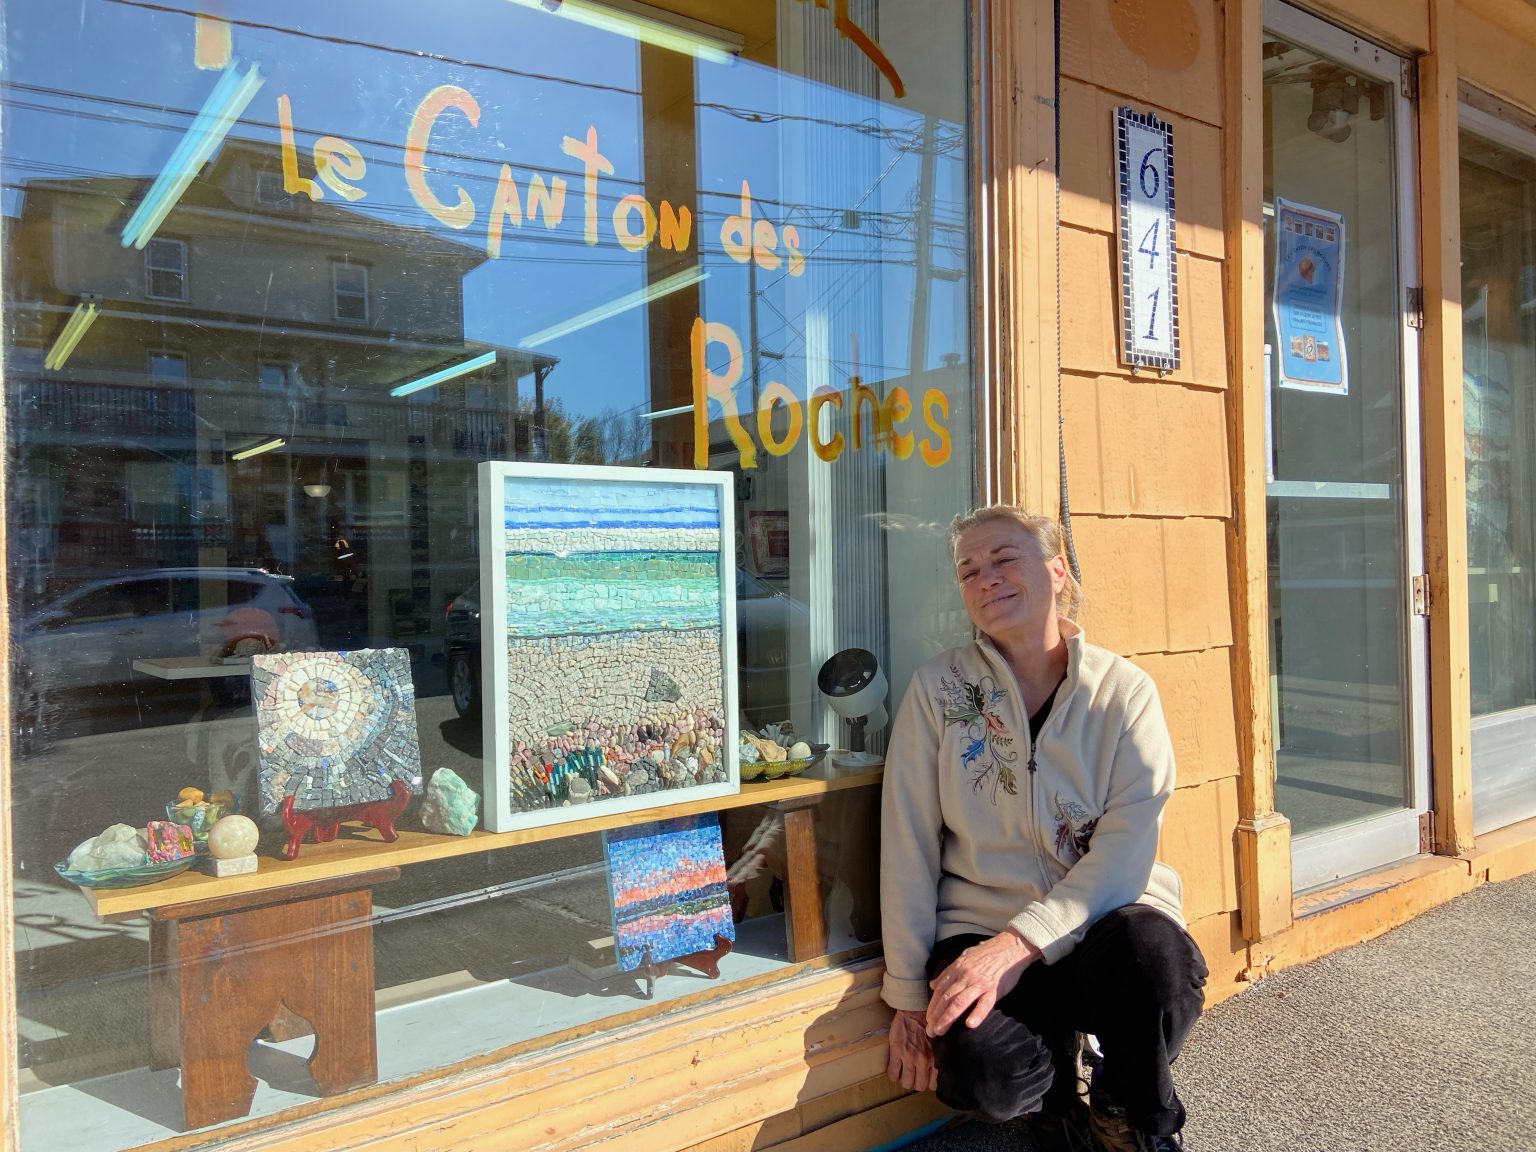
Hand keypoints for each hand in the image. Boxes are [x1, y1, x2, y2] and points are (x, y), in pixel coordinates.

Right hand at [885, 1009, 936, 1091]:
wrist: (915, 1009)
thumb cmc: (928, 1024)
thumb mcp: (939, 1043)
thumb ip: (939, 1058)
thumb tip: (939, 1070)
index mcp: (935, 1058)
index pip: (932, 1085)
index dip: (927, 1083)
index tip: (924, 1079)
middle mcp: (924, 1060)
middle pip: (919, 1086)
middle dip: (915, 1083)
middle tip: (913, 1077)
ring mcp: (909, 1056)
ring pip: (906, 1083)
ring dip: (903, 1080)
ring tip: (903, 1074)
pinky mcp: (897, 1051)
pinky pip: (893, 1073)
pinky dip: (893, 1075)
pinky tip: (894, 1069)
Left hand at [925, 929, 1039, 1036]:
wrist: (1009, 946)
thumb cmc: (987, 953)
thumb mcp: (964, 957)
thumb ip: (948, 972)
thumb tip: (933, 985)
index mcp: (957, 968)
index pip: (940, 990)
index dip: (932, 1006)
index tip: (928, 1019)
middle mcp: (965, 976)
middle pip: (946, 998)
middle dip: (936, 1016)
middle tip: (930, 1031)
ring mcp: (979, 983)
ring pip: (960, 1002)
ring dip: (947, 1018)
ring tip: (940, 1031)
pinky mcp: (994, 989)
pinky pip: (985, 1003)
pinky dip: (977, 1014)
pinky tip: (970, 1024)